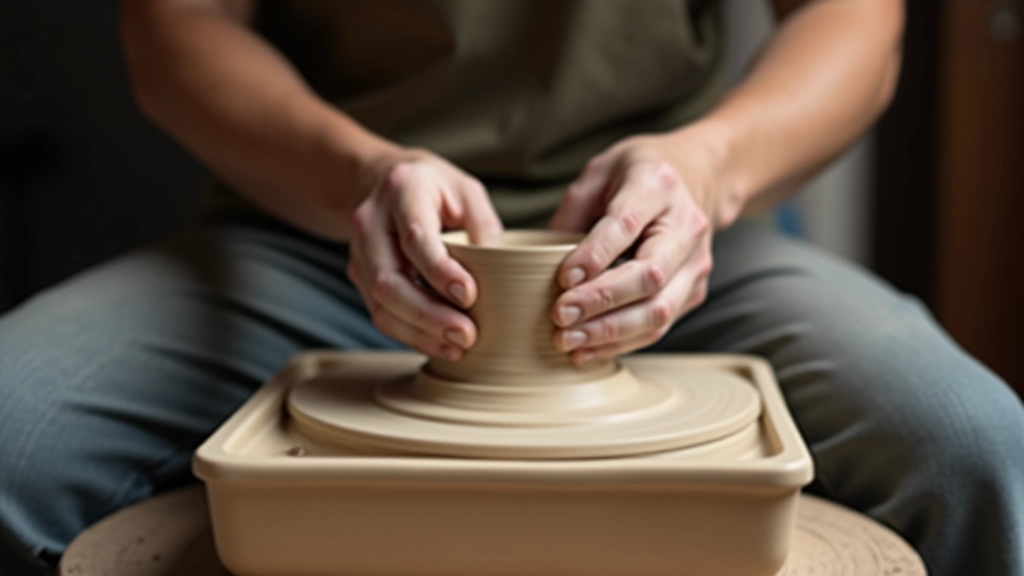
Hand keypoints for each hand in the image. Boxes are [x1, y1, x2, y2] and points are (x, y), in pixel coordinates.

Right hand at [347, 149, 502, 360]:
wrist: (383, 183)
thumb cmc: (433, 187)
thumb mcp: (465, 190)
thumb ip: (483, 225)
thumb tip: (500, 272)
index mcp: (401, 192)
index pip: (416, 239)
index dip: (440, 271)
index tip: (469, 295)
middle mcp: (371, 224)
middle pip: (390, 280)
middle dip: (429, 314)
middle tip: (467, 334)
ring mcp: (360, 253)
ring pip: (382, 305)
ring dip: (420, 332)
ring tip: (459, 347)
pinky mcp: (361, 277)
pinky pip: (381, 314)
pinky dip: (411, 335)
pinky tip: (441, 345)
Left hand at [549, 133, 725, 363]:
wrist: (696, 176)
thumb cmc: (637, 174)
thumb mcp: (600, 171)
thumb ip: (573, 210)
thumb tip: (540, 261)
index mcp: (657, 185)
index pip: (625, 224)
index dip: (594, 255)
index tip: (562, 278)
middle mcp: (686, 226)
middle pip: (648, 276)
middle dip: (600, 302)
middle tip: (559, 316)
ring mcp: (696, 263)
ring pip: (659, 310)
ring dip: (610, 333)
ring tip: (568, 341)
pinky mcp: (694, 291)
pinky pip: (659, 326)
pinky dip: (621, 343)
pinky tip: (587, 350)